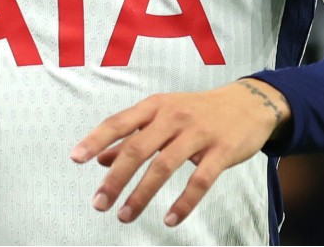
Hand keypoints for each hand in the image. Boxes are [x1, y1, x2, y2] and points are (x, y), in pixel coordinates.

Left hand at [70, 78, 290, 227]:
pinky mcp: (221, 151)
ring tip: (124, 216)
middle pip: (137, 148)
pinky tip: (170, 219)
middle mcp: (173, 117)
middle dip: (115, 178)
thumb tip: (101, 159)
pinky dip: (183, 203)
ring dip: (141, 194)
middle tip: (99, 203)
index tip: (75, 158)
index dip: (96, 139)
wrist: (248, 103)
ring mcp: (198, 133)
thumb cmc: (198, 111)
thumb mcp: (164, 115)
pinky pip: (199, 181)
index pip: (119, 122)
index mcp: (155, 106)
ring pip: (163, 166)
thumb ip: (133, 136)